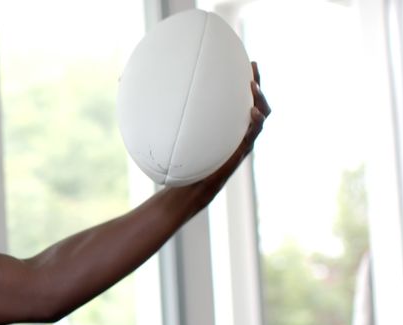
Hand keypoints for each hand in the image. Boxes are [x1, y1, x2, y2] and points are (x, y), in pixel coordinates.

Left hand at [179, 61, 271, 193]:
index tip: (243, 62)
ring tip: (253, 86)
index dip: (242, 81)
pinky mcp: (241, 152)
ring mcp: (242, 140)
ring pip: (261, 116)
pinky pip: (254, 134)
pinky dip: (256, 122)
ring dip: (260, 100)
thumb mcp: (176, 133)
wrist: (188, 185)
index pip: (239, 99)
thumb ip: (167, 115)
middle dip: (258, 84)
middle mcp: (237, 130)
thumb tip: (141, 90)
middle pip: (256, 103)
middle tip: (253, 67)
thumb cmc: (181, 160)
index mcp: (227, 123)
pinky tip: (252, 112)